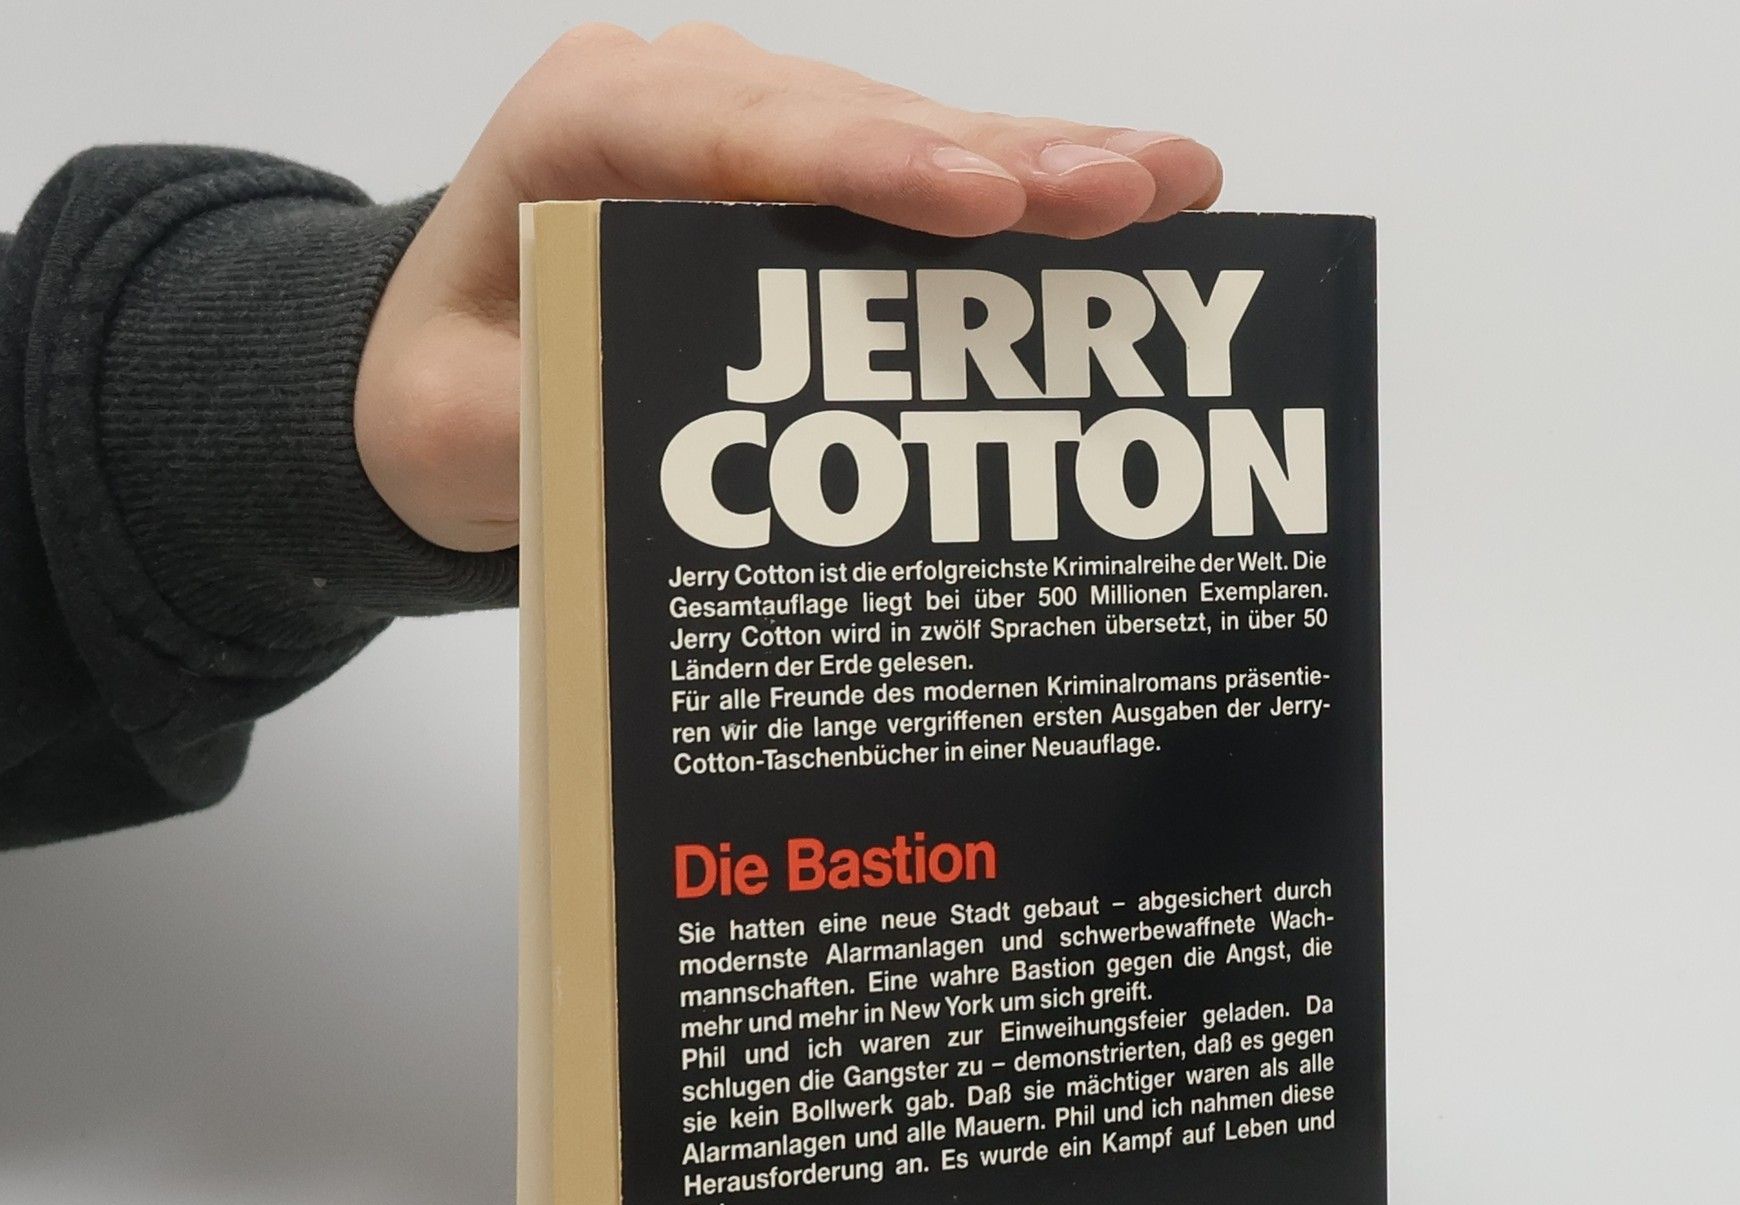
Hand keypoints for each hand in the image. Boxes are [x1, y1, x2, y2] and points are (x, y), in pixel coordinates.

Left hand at [354, 21, 1223, 551]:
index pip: (745, 131)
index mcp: (589, 126)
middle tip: (1131, 190)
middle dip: (1004, 157)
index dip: (874, 165)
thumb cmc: (453, 387)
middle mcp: (689, 105)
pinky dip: (1026, 202)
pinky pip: (927, 185)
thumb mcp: (463, 425)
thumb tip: (666, 441)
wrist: (439, 374)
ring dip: (1049, 165)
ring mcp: (762, 139)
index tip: (982, 203)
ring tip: (1177, 184)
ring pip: (919, 140)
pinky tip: (1129, 203)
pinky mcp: (809, 190)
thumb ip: (544, 420)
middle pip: (862, 120)